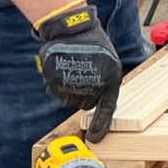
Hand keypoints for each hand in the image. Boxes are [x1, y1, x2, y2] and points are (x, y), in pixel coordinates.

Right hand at [36, 3, 120, 141]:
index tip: (95, 139)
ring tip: (72, 70)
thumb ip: (105, 81)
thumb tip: (98, 103)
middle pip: (86, 104)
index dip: (101, 125)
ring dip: (70, 89)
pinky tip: (62, 69)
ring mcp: (75, 83)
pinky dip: (58, 84)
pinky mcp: (58, 81)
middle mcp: (94, 84)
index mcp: (111, 78)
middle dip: (84, 95)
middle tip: (82, 77)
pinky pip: (57, 92)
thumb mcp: (108, 61)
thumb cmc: (92, 44)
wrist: (72, 28)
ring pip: (70, 100)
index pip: (107, 108)